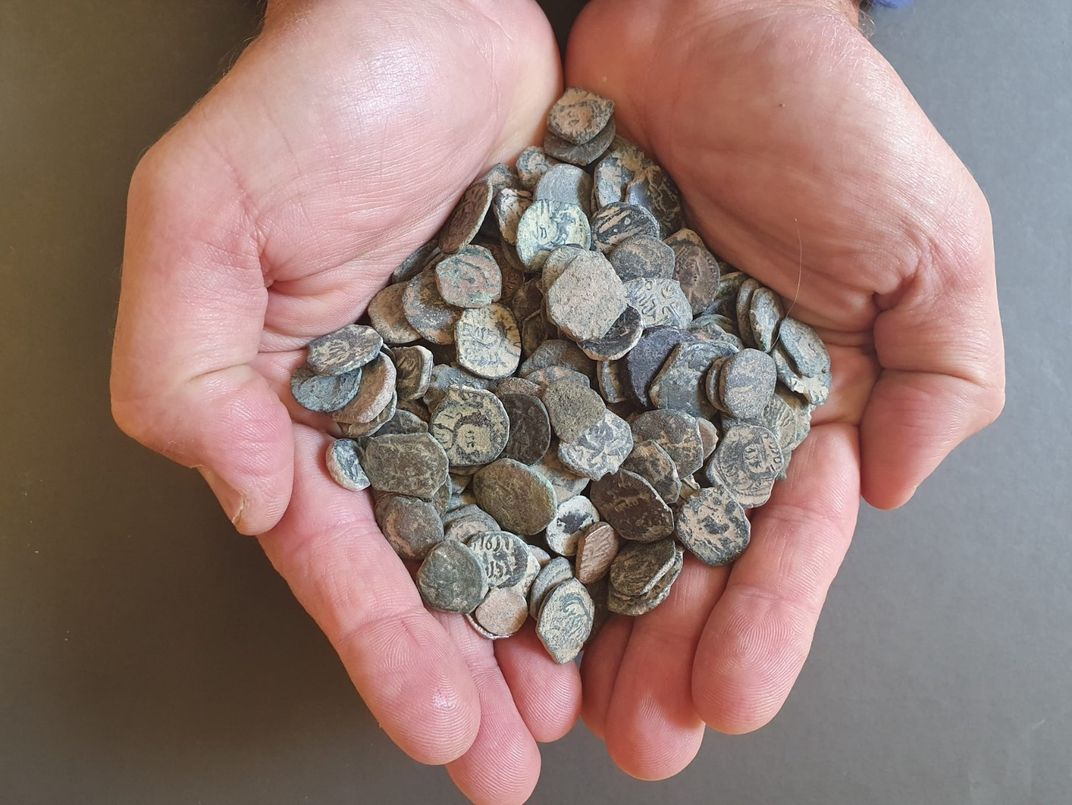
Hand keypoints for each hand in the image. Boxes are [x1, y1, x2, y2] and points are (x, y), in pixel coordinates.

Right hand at [111, 2, 574, 800]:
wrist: (434, 18)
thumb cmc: (313, 102)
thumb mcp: (203, 218)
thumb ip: (186, 363)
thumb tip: (245, 491)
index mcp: (312, 411)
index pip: (343, 554)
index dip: (386, 645)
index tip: (441, 727)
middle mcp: (409, 416)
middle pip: (444, 570)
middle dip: (481, 674)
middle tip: (520, 764)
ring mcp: (498, 390)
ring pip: (536, 532)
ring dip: (566, 628)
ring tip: (605, 711)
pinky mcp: (576, 351)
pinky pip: (609, 450)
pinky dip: (633, 522)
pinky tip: (662, 586)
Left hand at [566, 0, 1003, 778]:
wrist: (704, 22)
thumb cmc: (823, 120)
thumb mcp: (928, 247)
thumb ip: (946, 372)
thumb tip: (901, 486)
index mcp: (791, 413)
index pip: (779, 544)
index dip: (761, 623)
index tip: (730, 694)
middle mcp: (692, 415)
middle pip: (674, 558)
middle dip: (658, 654)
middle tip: (635, 739)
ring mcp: (605, 384)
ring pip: (584, 522)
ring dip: (571, 618)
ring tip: (550, 703)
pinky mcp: (530, 341)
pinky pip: (507, 437)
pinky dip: (495, 512)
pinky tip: (482, 584)